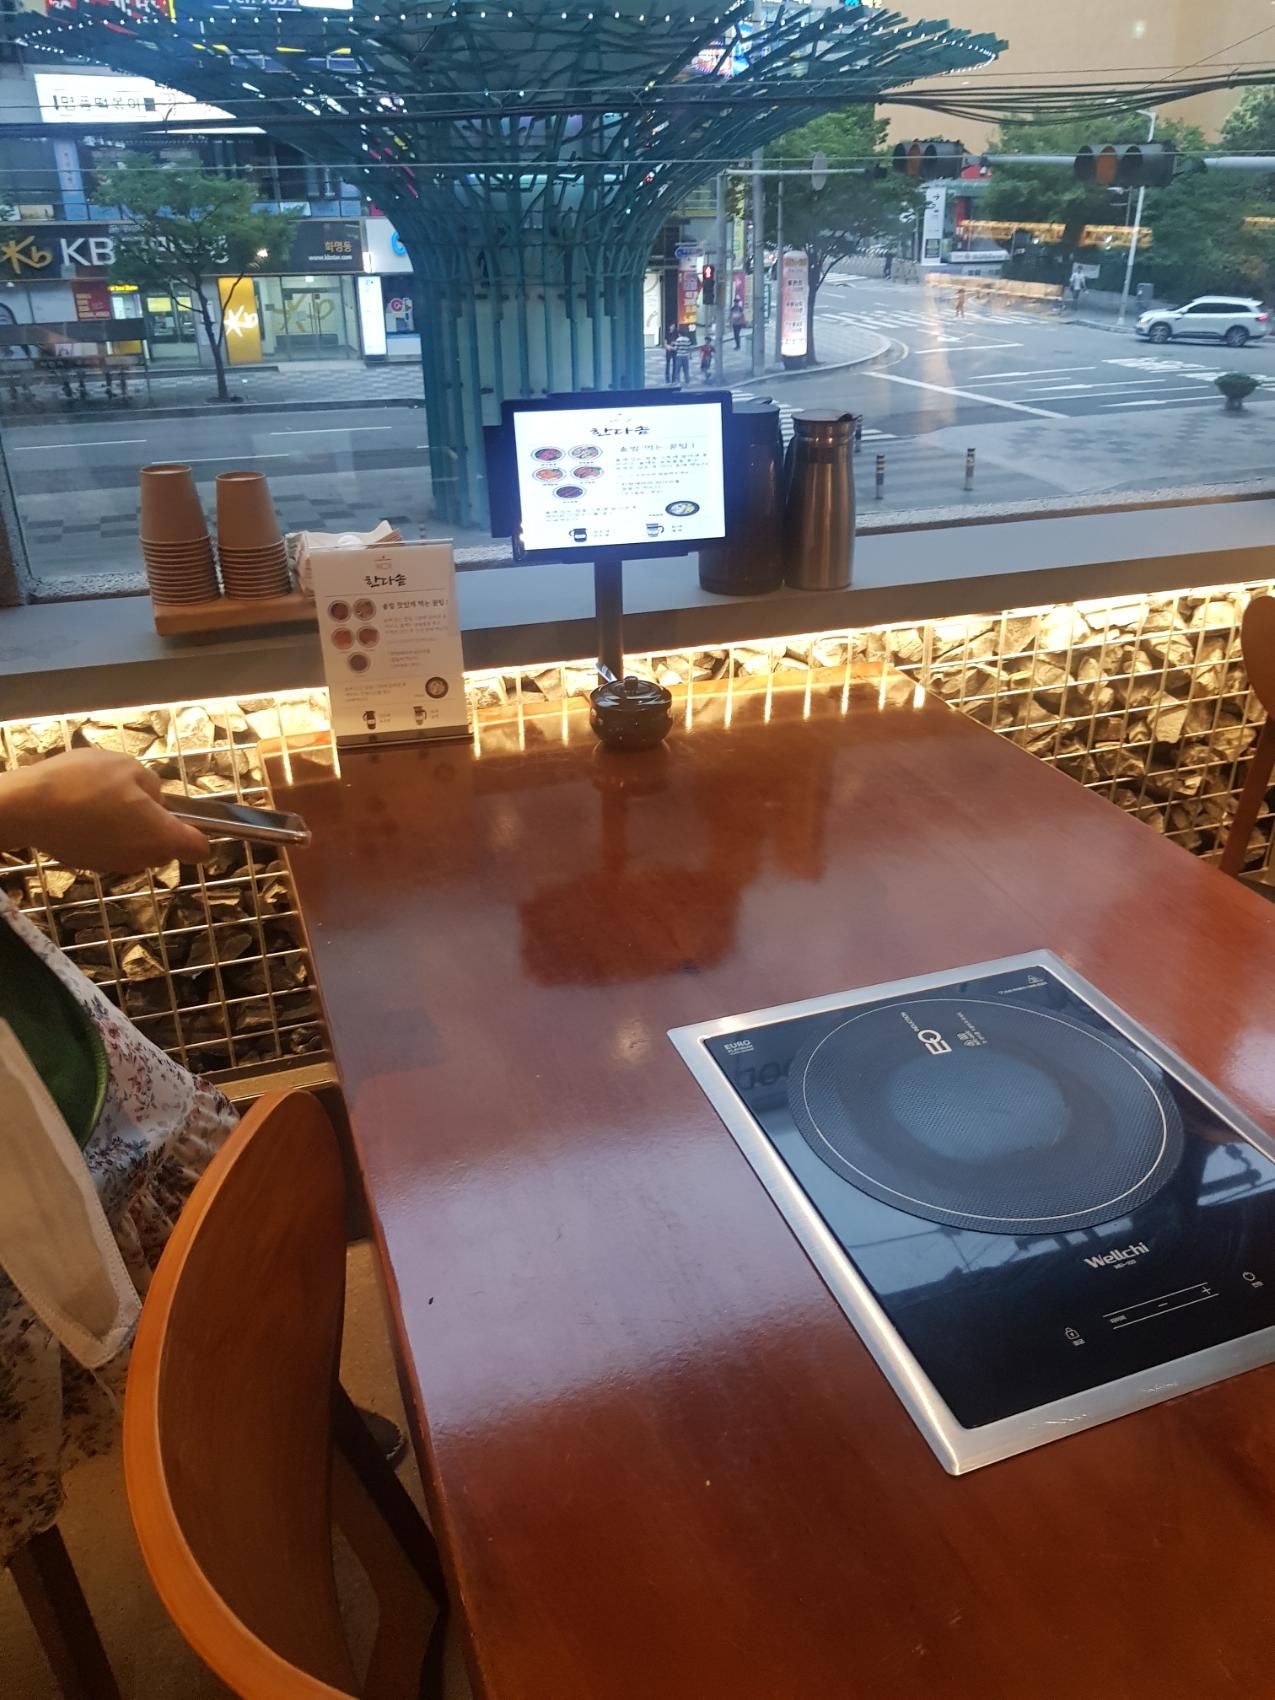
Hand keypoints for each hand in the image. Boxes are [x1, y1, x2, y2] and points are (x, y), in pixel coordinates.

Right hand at [0, 747, 210, 872]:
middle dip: (158, 823)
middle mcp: (143, 859)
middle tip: (134, 795)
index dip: (199, 833)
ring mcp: (116, 865)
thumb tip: (155, 798)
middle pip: (166, 845)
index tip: (187, 817)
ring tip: (106, 798)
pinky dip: (107, 833)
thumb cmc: (85, 784)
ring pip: (138, 846)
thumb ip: (153, 785)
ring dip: (131, 827)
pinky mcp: (91, 864)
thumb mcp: (129, 767)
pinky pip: (113, 847)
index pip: (199, 848)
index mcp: (162, 836)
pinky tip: (87, 811)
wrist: (29, 808)